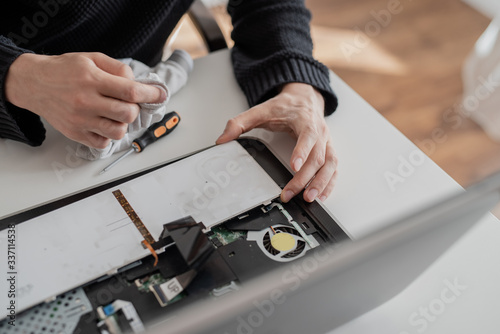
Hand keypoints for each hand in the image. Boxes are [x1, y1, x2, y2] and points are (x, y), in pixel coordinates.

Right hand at [5, 52, 164, 147]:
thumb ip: (117, 69)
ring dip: (123, 123)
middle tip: (129, 103)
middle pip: (128, 114)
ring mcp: (80, 120)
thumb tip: (138, 83)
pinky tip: (104, 123)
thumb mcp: (92, 58)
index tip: (160, 95)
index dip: (150, 94)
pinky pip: (103, 143)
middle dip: (135, 108)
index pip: (130, 91)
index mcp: (92, 79)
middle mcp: (86, 101)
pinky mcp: (75, 133)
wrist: (33, 83)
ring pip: (118, 132)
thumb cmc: (65, 69)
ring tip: (115, 114)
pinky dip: (109, 136)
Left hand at [216, 82, 337, 202]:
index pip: (307, 136)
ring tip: (310, 198)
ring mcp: (326, 142)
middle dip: (306, 177)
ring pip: (330, 164)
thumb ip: (240, 123)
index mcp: (305, 120)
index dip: (302, 151)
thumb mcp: (261, 110)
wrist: (304, 98)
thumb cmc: (285, 106)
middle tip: (293, 193)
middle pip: (318, 156)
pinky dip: (329, 183)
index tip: (294, 166)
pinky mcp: (329, 150)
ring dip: (321, 183)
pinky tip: (322, 196)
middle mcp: (319, 132)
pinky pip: (334, 169)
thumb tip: (223, 138)